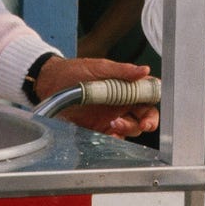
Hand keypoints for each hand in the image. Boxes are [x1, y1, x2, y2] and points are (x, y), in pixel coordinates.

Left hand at [33, 56, 159, 139]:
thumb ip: (122, 71)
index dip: (154, 103)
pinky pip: (113, 138)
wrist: (50, 83)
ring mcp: (111, 117)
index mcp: (126, 87)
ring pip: (131, 128)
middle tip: (143, 124)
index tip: (151, 109)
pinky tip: (109, 135)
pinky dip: (114, 139)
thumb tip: (144, 70)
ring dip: (128, 129)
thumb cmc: (76, 70)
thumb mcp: (100, 67)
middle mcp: (122, 104)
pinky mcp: (98, 129)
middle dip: (148, 122)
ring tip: (114, 124)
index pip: (148, 96)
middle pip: (145, 116)